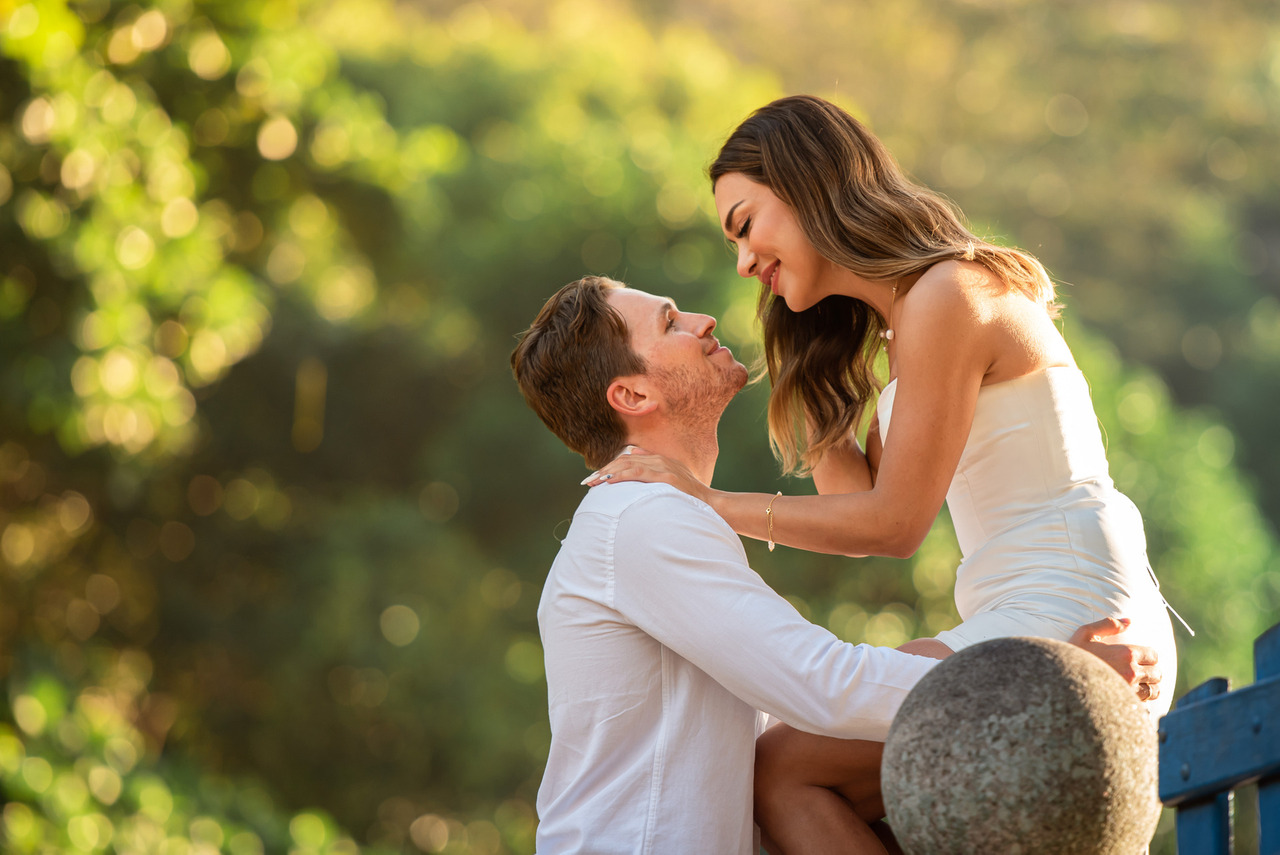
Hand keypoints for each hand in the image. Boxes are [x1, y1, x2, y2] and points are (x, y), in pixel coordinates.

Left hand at [580, 446, 712, 503]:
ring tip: (594, 482)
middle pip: (624, 460)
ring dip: (608, 473)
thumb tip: (632, 458)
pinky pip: (638, 473)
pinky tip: (610, 481)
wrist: (711, 504)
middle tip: (588, 482)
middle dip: (604, 470)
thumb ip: (653, 469)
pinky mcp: (666, 476)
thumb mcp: (671, 480)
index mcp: (659, 460)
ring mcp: (663, 467)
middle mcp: (660, 460)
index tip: (595, 478)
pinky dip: (622, 475)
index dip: (610, 467)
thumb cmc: (690, 498)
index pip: (628, 459)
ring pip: (628, 464)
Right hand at [1068, 617, 1161, 703]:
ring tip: (1141, 685)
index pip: (1153, 655)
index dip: (1148, 655)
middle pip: (1157, 673)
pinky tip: (1132, 695)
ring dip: (1151, 687)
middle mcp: (1132, 673)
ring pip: (1154, 691)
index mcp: (1126, 654)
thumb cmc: (1072, 655)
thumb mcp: (1085, 633)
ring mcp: (1129, 691)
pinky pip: (1145, 704)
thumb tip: (1129, 621)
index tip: (1140, 657)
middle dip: (1152, 671)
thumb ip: (1108, 624)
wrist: (1059, 681)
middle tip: (1142, 671)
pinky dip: (1143, 701)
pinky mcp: (1124, 705)